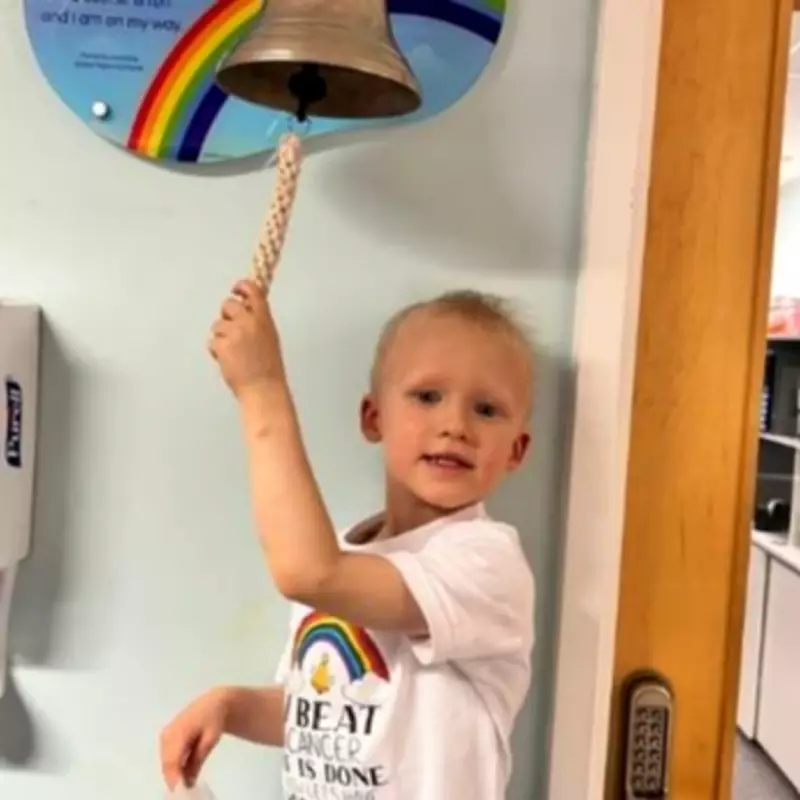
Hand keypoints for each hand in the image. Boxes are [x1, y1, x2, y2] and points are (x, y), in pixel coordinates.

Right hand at [159, 687, 230, 789]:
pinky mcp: (166, 738)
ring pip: (166, 763)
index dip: (174, 779)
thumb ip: (197, 761)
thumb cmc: (213, 719)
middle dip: (174, 780)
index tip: (181, 793)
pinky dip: (175, 767)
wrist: (212, 703)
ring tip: (186, 785)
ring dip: (174, 774)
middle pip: (166, 764)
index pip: (171, 761)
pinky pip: (168, 758)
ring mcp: (165, 736)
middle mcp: (167, 735)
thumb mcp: (210, 740)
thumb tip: (189, 783)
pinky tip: (184, 774)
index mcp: (179, 732)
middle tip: (185, 792)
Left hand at [208, 279, 284, 398]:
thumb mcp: (270, 337)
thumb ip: (258, 321)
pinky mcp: (221, 344)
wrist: (262, 388)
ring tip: (233, 352)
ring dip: (221, 336)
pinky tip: (228, 360)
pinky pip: (212, 341)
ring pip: (217, 324)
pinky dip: (217, 350)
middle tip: (231, 329)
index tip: (236, 289)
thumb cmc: (269, 367)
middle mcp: (248, 321)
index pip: (251, 290)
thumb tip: (245, 310)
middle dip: (226, 315)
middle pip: (228, 304)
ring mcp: (234, 332)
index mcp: (264, 318)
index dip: (241, 286)